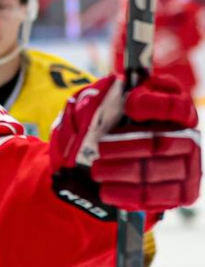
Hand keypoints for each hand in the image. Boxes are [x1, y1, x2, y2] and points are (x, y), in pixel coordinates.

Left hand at [50, 74, 200, 215]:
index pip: (177, 107)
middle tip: (101, 148)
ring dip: (123, 172)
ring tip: (97, 170)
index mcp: (173, 106)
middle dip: (128, 147)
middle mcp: (186, 135)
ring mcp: (188, 165)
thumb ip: (106, 94)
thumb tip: (114, 88)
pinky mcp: (181, 192)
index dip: (154, 106)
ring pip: (157, 172)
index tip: (129, 105)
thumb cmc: (103, 120)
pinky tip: (106, 189)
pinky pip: (158, 198)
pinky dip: (127, 194)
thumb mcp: (98, 102)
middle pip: (163, 143)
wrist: (100, 156)